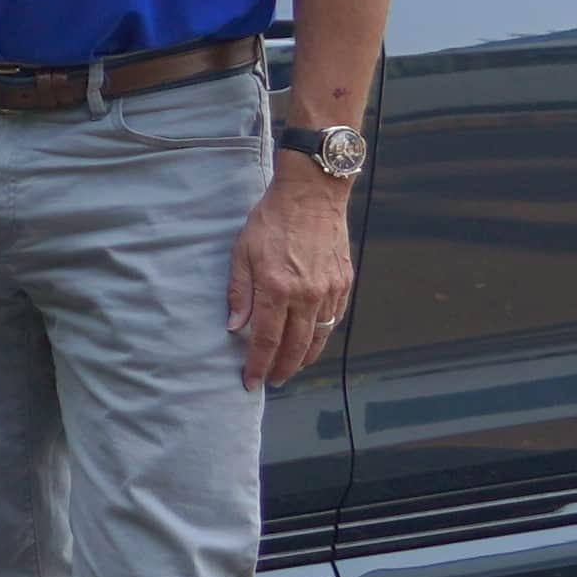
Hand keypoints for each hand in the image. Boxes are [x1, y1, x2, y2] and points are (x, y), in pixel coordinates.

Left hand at [229, 160, 353, 390]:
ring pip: (318, 338)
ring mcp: (328, 290)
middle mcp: (305, 295)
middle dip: (282, 369)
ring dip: (304, 359)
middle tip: (272, 381)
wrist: (312, 194)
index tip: (250, 382)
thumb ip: (239, 292)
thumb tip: (234, 326)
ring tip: (291, 369)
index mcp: (276, 288)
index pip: (265, 340)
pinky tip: (312, 341)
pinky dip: (322, 336)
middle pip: (295, 347)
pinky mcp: (343, 283)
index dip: (257, 365)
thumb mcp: (242, 251)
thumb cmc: (272, 219)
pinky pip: (333, 319)